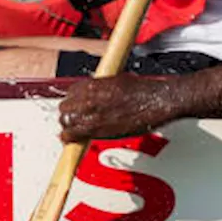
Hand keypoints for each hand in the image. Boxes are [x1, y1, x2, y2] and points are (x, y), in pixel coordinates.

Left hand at [58, 73, 180, 142]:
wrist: (156, 100)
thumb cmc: (142, 90)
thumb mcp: (116, 81)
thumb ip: (101, 87)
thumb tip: (96, 92)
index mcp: (92, 85)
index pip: (70, 92)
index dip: (73, 100)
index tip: (76, 105)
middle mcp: (88, 99)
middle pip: (65, 108)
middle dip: (69, 113)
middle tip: (74, 118)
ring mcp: (92, 115)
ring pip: (66, 121)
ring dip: (69, 125)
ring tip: (72, 130)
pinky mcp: (98, 130)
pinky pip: (73, 135)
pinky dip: (71, 138)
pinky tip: (72, 139)